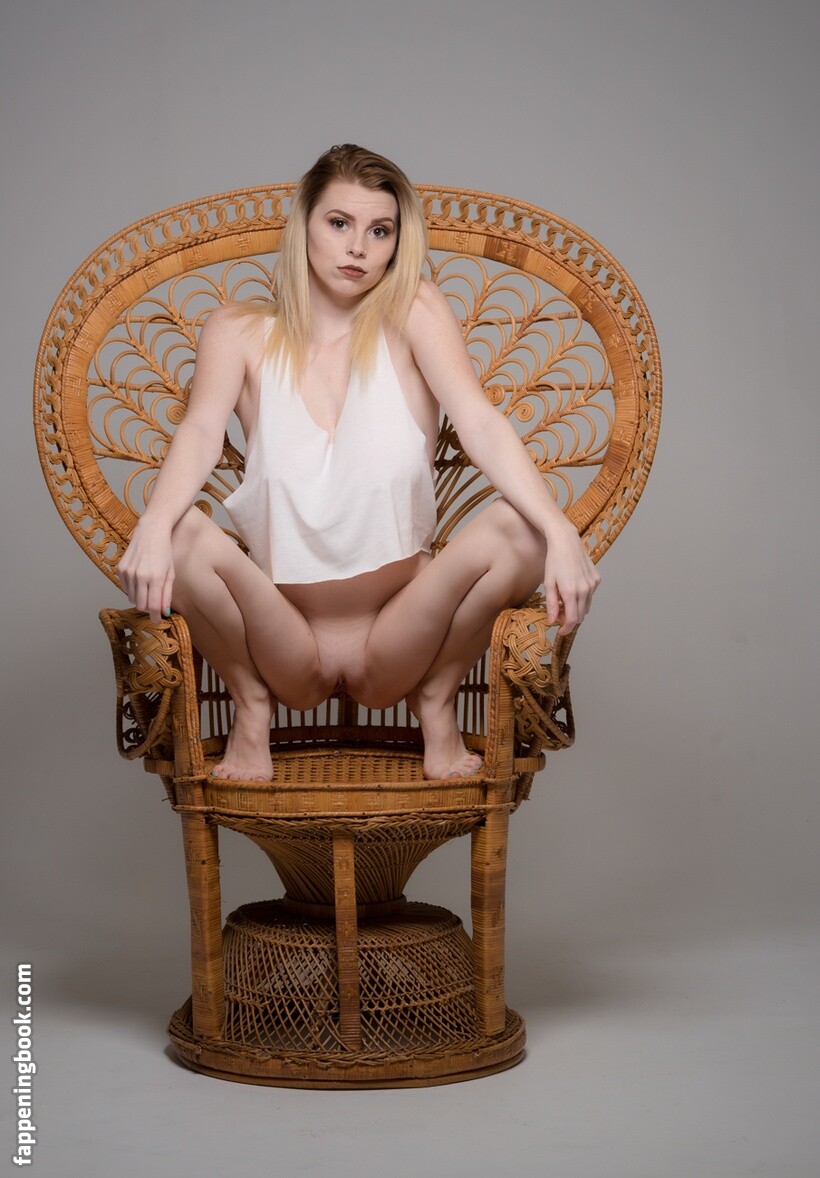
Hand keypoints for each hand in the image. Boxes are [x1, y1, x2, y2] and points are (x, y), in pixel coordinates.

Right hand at [117, 519, 174, 623]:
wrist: (150, 532)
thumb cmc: (164, 552)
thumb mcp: (170, 573)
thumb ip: (166, 594)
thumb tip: (164, 612)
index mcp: (155, 578)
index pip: (152, 606)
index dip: (155, 616)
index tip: (158, 620)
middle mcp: (140, 576)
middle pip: (141, 605)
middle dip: (148, 610)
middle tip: (154, 607)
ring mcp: (128, 572)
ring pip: (132, 598)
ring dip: (140, 599)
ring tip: (148, 590)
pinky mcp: (120, 569)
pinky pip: (125, 589)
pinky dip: (132, 590)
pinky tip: (140, 582)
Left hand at [543, 522, 600, 636]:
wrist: (566, 541)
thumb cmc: (554, 561)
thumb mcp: (549, 584)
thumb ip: (551, 604)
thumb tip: (552, 621)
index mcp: (571, 593)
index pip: (572, 620)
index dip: (566, 629)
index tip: (560, 631)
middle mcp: (585, 590)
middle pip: (581, 615)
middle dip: (570, 620)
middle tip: (559, 616)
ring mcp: (593, 584)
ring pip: (586, 606)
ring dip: (576, 609)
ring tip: (564, 601)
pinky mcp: (597, 578)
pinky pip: (590, 594)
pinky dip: (582, 597)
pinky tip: (573, 588)